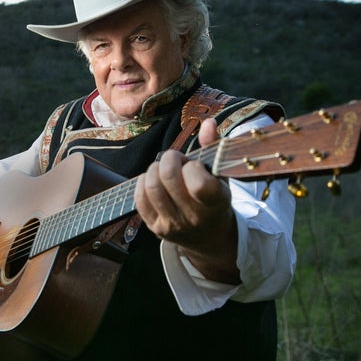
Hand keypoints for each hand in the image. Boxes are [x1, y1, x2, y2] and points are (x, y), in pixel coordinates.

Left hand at [133, 118, 239, 282]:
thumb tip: (208, 122)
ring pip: (152, 186)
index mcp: (216, 203)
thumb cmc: (215, 200)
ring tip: (165, 170)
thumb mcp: (221, 175)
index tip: (195, 165)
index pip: (199, 183)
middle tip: (176, 160)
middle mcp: (194, 217)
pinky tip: (155, 180)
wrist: (210, 238)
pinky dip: (143, 182)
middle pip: (168, 177)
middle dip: (169, 159)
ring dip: (155, 169)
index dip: (192, 166)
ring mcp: (173, 225)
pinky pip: (140, 198)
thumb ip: (213, 147)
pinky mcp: (155, 228)